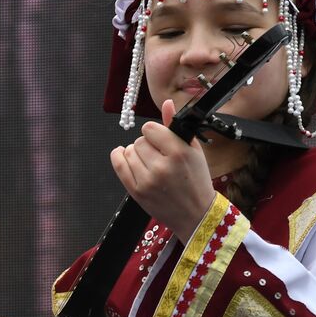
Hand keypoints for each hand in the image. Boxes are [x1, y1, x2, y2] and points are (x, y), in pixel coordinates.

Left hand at [110, 99, 215, 239]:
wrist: (196, 213)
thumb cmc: (196, 180)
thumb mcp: (193, 150)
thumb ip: (175, 126)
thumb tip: (167, 103)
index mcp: (179, 153)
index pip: (150, 128)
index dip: (155, 132)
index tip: (160, 139)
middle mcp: (162, 166)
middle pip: (139, 141)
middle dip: (147, 145)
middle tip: (158, 155)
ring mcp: (147, 180)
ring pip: (128, 152)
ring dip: (135, 154)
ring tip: (148, 162)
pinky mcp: (137, 191)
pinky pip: (119, 166)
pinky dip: (119, 157)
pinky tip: (123, 155)